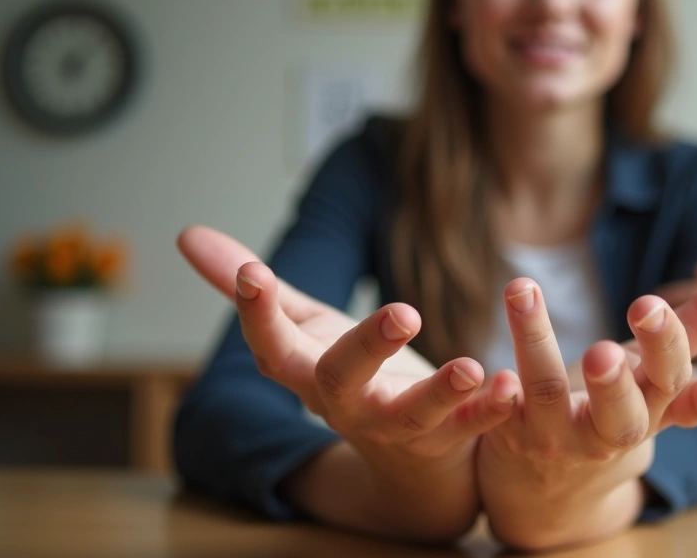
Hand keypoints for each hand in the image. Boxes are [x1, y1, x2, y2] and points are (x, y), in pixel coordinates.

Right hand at [176, 225, 517, 539]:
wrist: (402, 462)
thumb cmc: (349, 375)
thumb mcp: (303, 328)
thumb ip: (250, 285)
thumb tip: (185, 234)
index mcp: (308, 370)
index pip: (272, 346)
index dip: (257, 314)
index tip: (253, 274)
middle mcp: (346, 404)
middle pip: (341, 381)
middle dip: (366, 347)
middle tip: (404, 312)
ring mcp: (396, 426)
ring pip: (412, 415)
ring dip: (441, 392)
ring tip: (469, 366)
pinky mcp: (446, 439)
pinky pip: (470, 428)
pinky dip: (491, 410)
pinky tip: (511, 385)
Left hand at [477, 269, 696, 550]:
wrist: (556, 490)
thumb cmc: (617, 412)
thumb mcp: (660, 378)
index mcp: (650, 410)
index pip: (668, 380)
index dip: (663, 346)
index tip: (650, 305)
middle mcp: (606, 431)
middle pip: (619, 414)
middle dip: (614, 384)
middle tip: (603, 351)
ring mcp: (554, 434)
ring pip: (543, 391)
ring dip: (534, 340)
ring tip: (523, 288)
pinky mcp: (506, 431)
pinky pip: (492, 413)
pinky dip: (489, 393)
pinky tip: (480, 364)